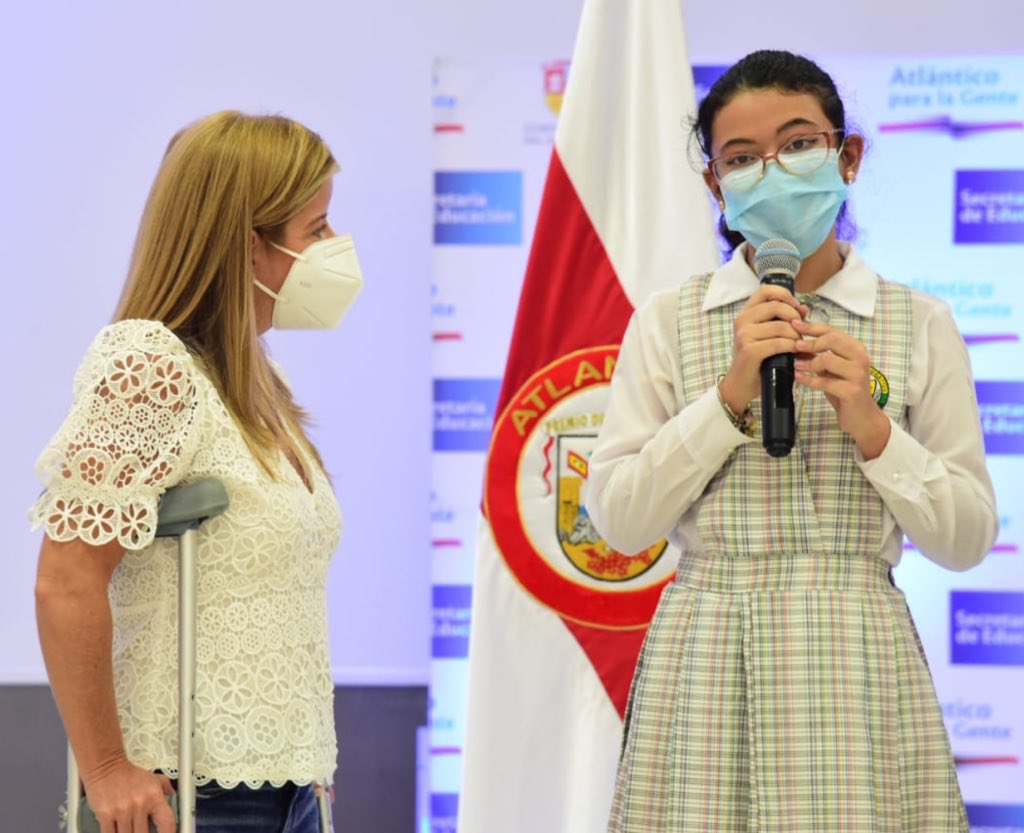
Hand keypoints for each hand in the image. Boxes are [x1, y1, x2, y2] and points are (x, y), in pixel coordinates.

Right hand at [83, 758, 176, 832]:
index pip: (167, 822)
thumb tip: (175, 797)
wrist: (106, 767)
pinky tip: (117, 831)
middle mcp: (140, 804)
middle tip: (142, 831)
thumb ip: (166, 788)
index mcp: (154, 797)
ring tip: (130, 829)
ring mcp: (122, 811)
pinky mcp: (105, 815)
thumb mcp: (153, 779)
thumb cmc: (129, 775)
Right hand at [720, 284, 808, 414]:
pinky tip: (795, 352)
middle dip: (795, 318)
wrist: (740, 385)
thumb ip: (784, 320)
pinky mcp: (749, 350)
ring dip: (796, 335)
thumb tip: (804, 308)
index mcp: (746, 313)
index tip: (796, 308)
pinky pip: (778, 343)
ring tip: (799, 345)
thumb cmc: (757, 360)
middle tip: (801, 331)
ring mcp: (744, 335)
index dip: (785, 295)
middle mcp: (742, 320)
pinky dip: (791, 347)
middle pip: (777, 306)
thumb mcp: (769, 336)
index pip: (766, 290)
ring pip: (781, 326)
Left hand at [792, 319, 890, 458]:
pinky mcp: (852, 391)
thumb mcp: (833, 368)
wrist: (861, 416)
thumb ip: (820, 354)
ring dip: (807, 362)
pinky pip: (825, 382)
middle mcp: (860, 357)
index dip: (811, 326)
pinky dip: (809, 380)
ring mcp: (857, 374)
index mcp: (855, 348)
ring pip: (827, 360)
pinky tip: (799, 378)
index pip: (832, 330)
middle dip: (810, 342)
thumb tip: (796, 341)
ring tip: (795, 365)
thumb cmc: (845, 389)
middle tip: (794, 346)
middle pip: (832, 339)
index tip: (793, 324)